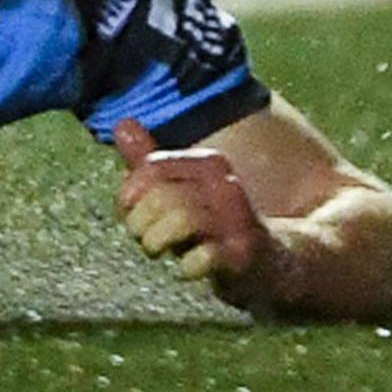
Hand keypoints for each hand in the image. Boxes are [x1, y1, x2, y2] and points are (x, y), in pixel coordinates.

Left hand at [114, 119, 276, 300]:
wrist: (268, 261)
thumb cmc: (211, 222)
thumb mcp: (180, 188)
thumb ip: (149, 160)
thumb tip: (122, 123)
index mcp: (209, 163)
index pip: (153, 167)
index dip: (129, 192)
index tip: (128, 211)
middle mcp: (226, 186)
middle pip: (162, 196)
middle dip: (138, 221)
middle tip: (141, 235)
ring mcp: (238, 221)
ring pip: (181, 221)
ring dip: (155, 241)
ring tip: (156, 249)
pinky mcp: (244, 255)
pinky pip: (206, 257)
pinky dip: (187, 266)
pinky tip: (186, 268)